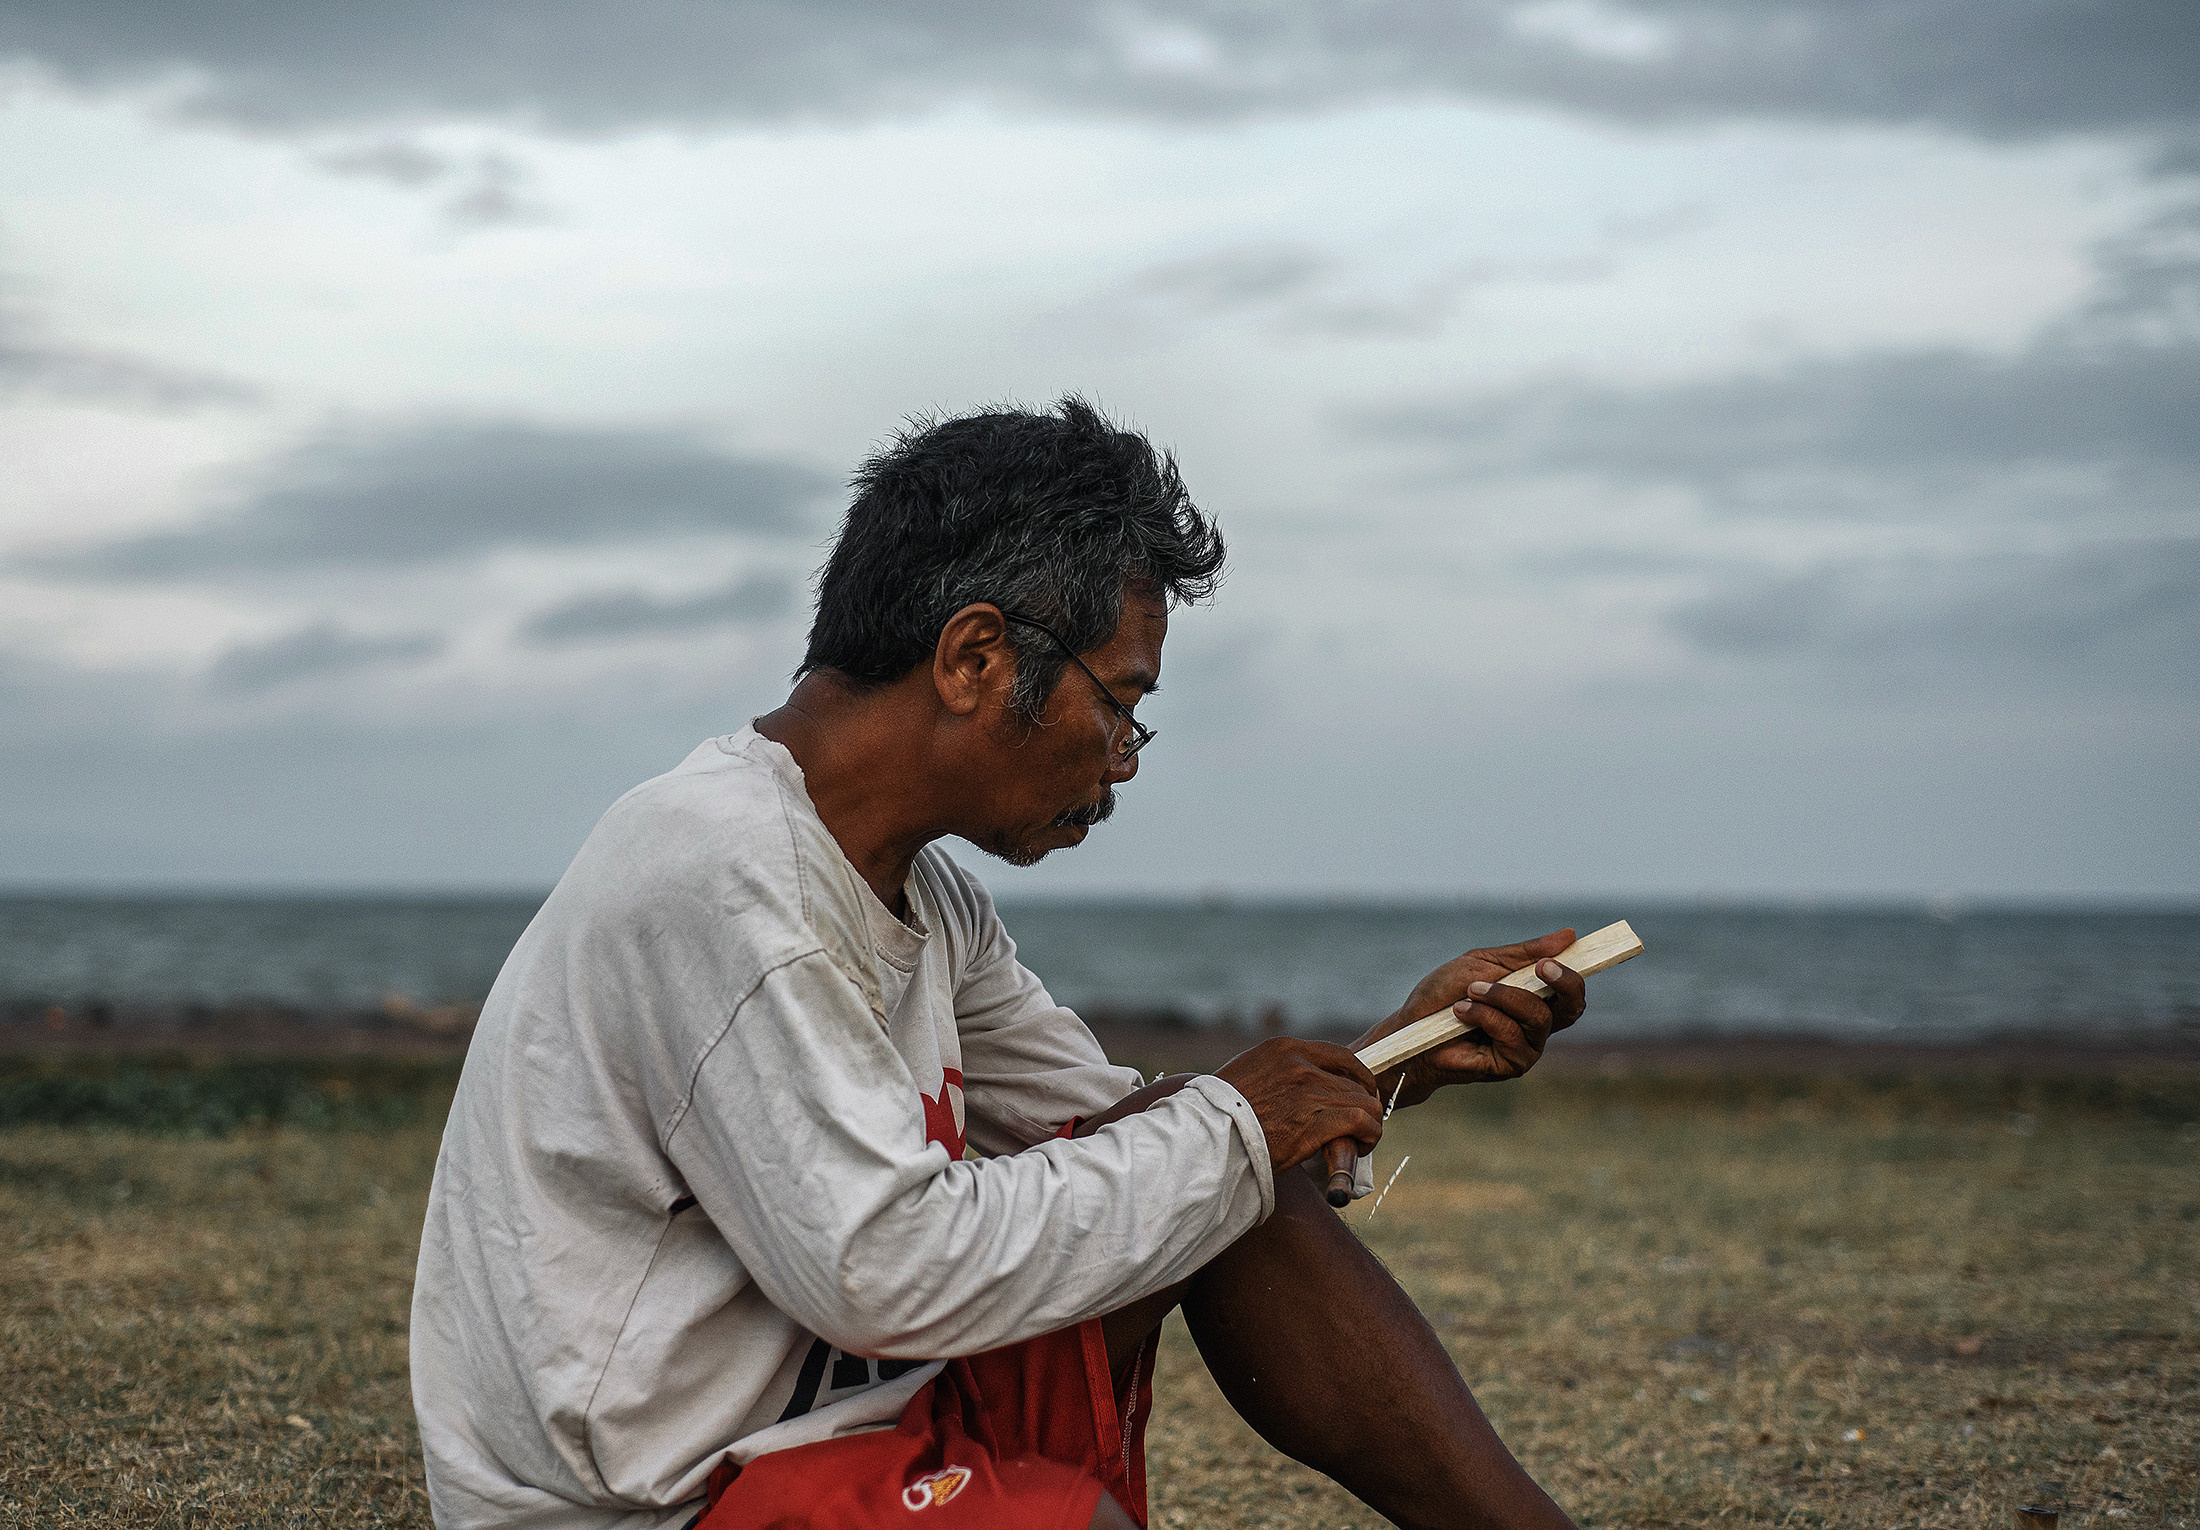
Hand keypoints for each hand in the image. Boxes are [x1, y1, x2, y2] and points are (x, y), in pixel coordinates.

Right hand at [1215, 1038, 1384, 1173]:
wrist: (1208, 1137)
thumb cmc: (1219, 1114)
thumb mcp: (1245, 1075)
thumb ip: (1273, 1072)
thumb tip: (1289, 1085)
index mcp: (1284, 1049)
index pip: (1339, 1055)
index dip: (1357, 1076)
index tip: (1359, 1092)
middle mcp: (1301, 1065)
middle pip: (1354, 1081)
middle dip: (1363, 1103)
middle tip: (1359, 1124)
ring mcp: (1310, 1091)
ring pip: (1364, 1102)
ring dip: (1369, 1122)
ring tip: (1363, 1139)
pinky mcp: (1317, 1120)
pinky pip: (1362, 1121)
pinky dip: (1370, 1134)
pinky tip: (1364, 1146)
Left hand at [1353, 929, 1587, 1108]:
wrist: (1411, 1027)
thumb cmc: (1445, 994)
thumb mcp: (1484, 962)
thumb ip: (1525, 953)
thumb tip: (1569, 935)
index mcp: (1535, 999)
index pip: (1572, 992)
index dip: (1574, 974)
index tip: (1554, 957)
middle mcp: (1537, 1026)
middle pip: (1573, 1007)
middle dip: (1561, 982)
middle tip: (1539, 967)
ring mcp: (1526, 1047)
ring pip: (1537, 1016)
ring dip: (1502, 996)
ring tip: (1471, 991)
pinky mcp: (1509, 1065)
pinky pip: (1510, 1034)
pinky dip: (1484, 1016)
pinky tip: (1461, 1012)